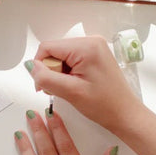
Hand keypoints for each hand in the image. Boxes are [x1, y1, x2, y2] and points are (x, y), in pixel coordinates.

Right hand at [25, 36, 141, 131]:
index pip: (48, 47)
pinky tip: (74, 84)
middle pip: (54, 50)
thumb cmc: (104, 105)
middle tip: (60, 89)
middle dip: (51, 70)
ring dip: (59, 72)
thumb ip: (46, 77)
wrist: (125, 114)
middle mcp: (91, 41)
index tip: (45, 85)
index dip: (40, 66)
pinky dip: (67, 72)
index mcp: (86, 46)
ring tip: (69, 88)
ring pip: (61, 55)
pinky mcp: (94, 54)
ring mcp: (94, 47)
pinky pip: (71, 58)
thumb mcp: (70, 92)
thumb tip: (30, 66)